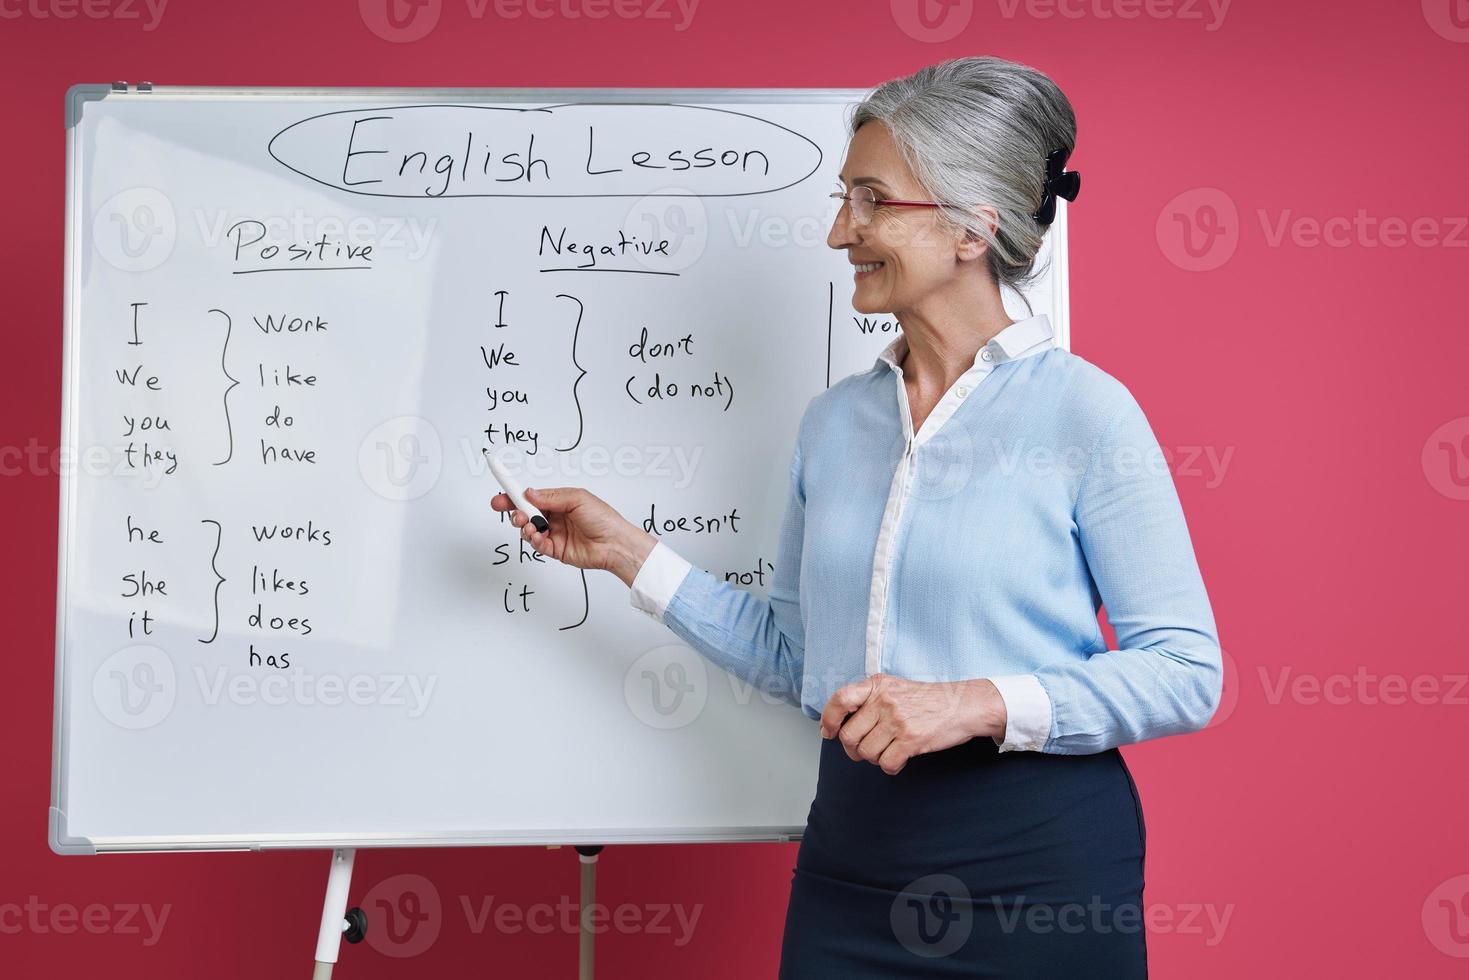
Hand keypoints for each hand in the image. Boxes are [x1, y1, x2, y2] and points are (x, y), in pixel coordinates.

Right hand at [490, 487, 655, 585]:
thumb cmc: (604, 519)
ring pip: (529, 528)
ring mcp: (554, 533)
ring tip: (528, 524)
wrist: (615, 544)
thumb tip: (529, 494)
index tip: (501, 490)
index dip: (515, 494)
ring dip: (524, 525)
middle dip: (514, 511)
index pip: (532, 496)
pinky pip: (537, 544)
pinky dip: (533, 539)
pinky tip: (536, 535)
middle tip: (510, 510)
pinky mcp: (555, 549)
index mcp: (560, 501)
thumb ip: (551, 497)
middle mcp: (555, 516)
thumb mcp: (577, 499)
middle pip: (526, 512)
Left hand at [819, 674, 1007, 774]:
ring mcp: (897, 720)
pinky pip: (887, 764)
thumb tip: (841, 722)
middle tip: (866, 750)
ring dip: (876, 758)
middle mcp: (884, 700)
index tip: (829, 732)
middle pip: (849, 736)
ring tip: (890, 750)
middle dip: (854, 750)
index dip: (829, 719)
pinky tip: (900, 759)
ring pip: (866, 753)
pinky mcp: (911, 739)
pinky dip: (891, 767)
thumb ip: (870, 699)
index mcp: (877, 685)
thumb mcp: (895, 688)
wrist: (964, 705)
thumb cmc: (928, 700)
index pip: (840, 700)